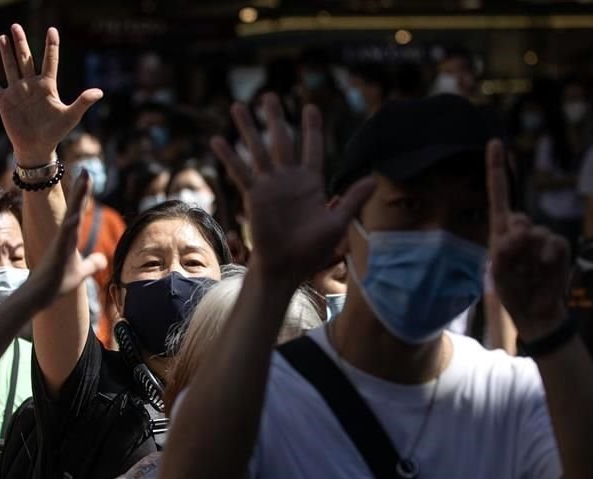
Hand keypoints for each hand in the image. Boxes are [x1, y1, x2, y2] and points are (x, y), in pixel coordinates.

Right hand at [0, 25, 102, 165]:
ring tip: (2, 37)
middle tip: (16, 25)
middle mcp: (31, 85)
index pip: (50, 61)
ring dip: (6, 53)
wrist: (37, 148)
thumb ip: (83, 102)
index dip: (51, 46)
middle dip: (21, 43)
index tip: (52, 30)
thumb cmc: (55, 133)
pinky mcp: (5, 102)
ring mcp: (17, 92)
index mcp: (47, 86)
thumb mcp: (71, 116)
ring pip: (10, 67)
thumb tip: (100, 92)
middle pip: (26, 59)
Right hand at [25, 171, 107, 304]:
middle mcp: (63, 237)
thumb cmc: (57, 284)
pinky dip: (70, 227)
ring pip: (70, 217)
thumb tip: (103, 260)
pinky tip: (75, 216)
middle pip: (74, 208)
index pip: (78, 211)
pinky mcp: (57, 255)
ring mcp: (59, 244)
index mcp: (69, 238)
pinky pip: (64, 238)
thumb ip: (92, 264)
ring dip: (77, 200)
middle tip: (85, 170)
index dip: (83, 194)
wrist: (38, 297)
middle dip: (81, 189)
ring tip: (82, 183)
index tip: (87, 175)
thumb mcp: (80, 273)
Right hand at [211, 94, 373, 286]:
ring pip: (258, 150)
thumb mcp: (337, 224)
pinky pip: (240, 172)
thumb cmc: (311, 250)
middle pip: (282, 141)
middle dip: (275, 118)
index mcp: (311, 183)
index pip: (312, 148)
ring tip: (238, 105)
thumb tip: (374, 178)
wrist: (286, 267)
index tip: (310, 107)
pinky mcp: (254, 195)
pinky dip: (230, 156)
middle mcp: (289, 179)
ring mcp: (270, 185)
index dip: (312, 129)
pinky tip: (217, 140)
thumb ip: (352, 199)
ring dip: (248, 128)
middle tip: (269, 96)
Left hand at [487, 140, 570, 340]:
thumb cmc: (512, 289)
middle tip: (512, 264)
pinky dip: (548, 256)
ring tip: (527, 272)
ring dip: (528, 254)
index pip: (498, 196)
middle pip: (517, 218)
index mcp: (500, 231)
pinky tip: (545, 267)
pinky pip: (554, 242)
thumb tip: (522, 228)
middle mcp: (520, 229)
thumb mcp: (497, 271)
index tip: (495, 142)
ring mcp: (540, 237)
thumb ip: (503, 248)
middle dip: (512, 241)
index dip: (497, 170)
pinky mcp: (558, 247)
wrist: (534, 310)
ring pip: (535, 232)